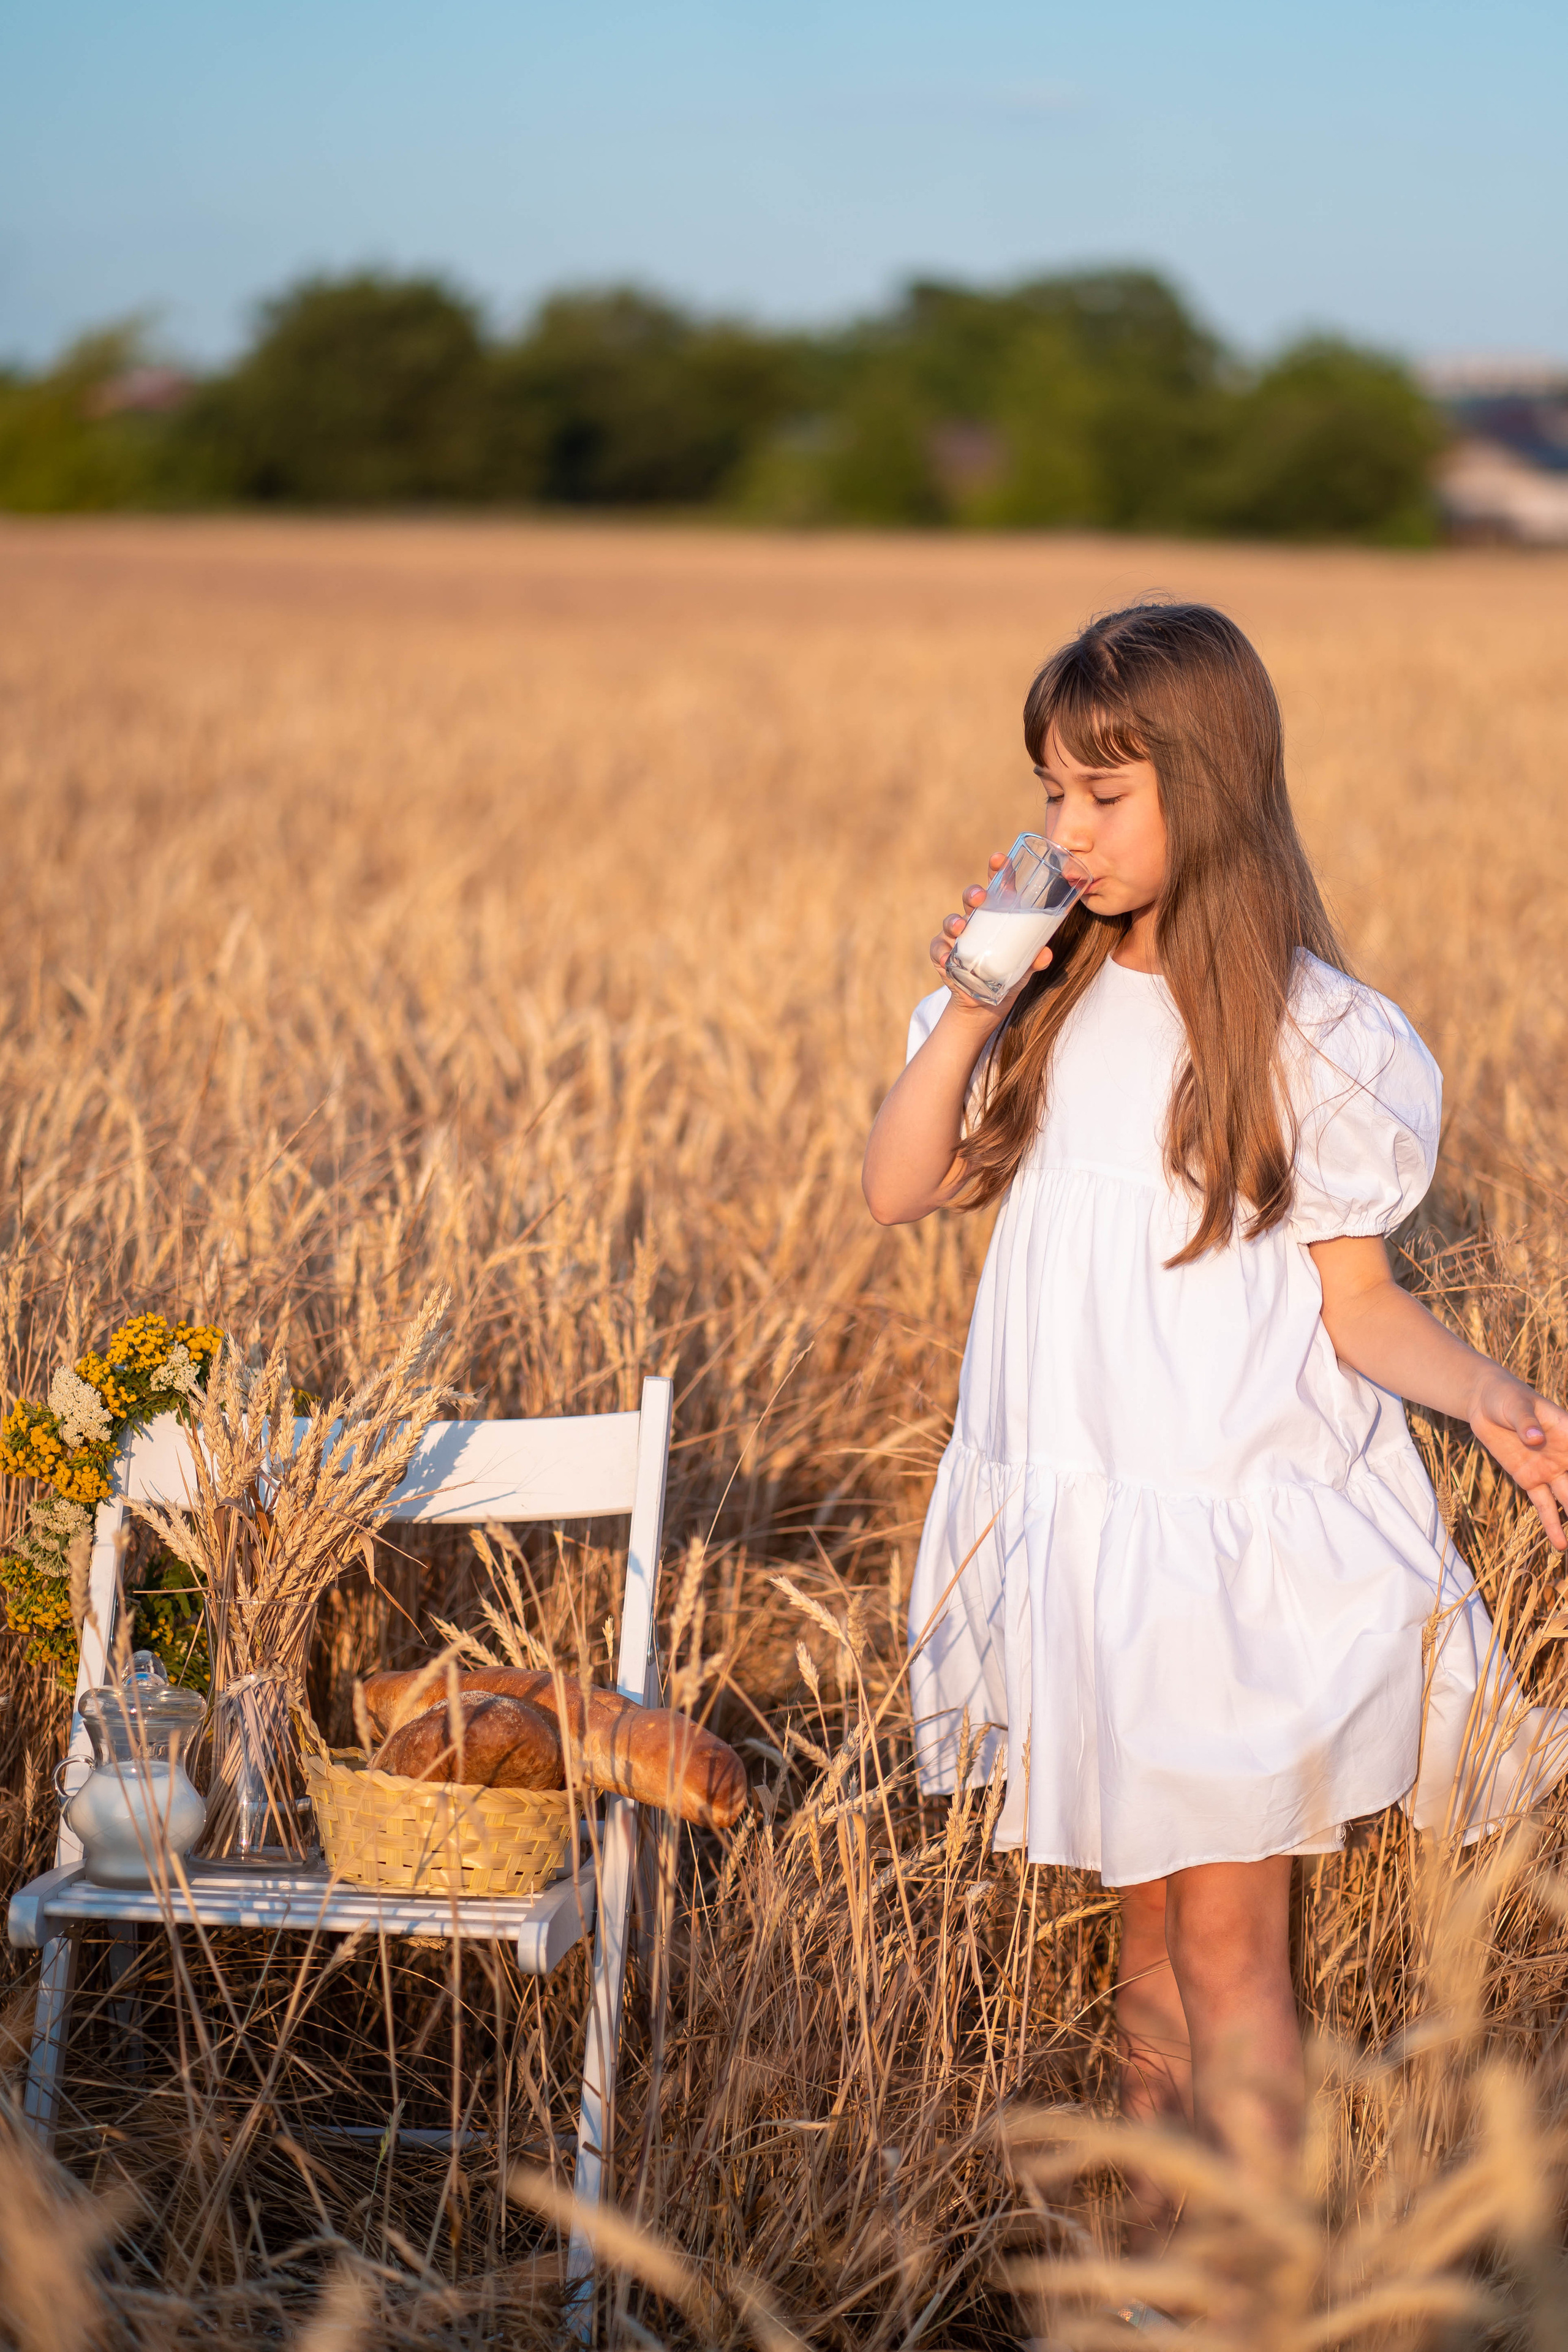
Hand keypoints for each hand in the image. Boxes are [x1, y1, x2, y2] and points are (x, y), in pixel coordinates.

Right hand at [929, 850, 1054, 1013]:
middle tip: (980, 897)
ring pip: (951, 921)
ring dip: (954, 922)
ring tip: (961, 928)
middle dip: (973, 894)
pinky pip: (938, 950)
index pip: (996, 885)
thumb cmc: (1009, 973)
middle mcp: (975, 920)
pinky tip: (947, 959)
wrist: (986, 1002)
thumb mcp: (1025, 967)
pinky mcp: (943, 955)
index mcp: (997, 913)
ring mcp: (957, 937)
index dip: (996, 869)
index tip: (999, 859)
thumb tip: (1045, 954)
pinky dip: (942, 953)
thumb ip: (1035, 960)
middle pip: (971, 898)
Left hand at [1469, 1371, 1567, 1550]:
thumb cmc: (1506, 1398)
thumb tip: (1535, 1439)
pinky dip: (1552, 1524)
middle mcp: (1565, 1455)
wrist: (1484, 1404)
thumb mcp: (1516, 1406)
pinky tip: (1561, 1544)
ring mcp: (1549, 1470)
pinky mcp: (1530, 1480)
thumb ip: (1526, 1423)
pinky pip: (1544, 1505)